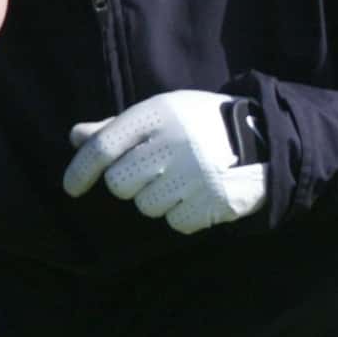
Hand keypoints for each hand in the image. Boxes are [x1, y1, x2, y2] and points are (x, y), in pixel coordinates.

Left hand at [63, 90, 268, 233]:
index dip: (80, 170)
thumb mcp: (163, 113)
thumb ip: (118, 128)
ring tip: (184, 180)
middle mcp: (174, 142)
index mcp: (157, 114)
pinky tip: (199, 194)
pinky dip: (183, 214)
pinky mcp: (213, 201)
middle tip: (155, 172)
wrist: (266, 138)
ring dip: (159, 199)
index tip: (72, 187)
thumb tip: (76, 137)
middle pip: (120, 184)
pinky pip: (175, 222)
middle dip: (131, 184)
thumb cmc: (201, 125)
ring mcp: (195, 174)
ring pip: (146, 206)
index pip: (103, 147)